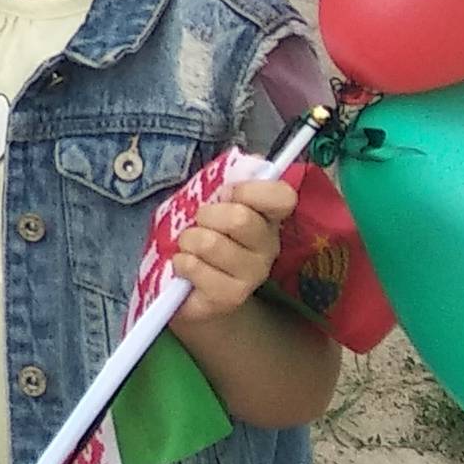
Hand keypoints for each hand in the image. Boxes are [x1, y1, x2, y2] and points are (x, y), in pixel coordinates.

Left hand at [171, 175, 296, 327]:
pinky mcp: (230, 297)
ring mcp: (253, 275)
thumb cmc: (201, 236)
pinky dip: (180, 261)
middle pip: (239, 218)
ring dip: (188, 240)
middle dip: (206, 215)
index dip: (250, 190)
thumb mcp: (211, 202)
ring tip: (189, 247)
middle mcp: (269, 247)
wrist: (190, 291)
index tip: (225, 194)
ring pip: (211, 242)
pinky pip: (194, 266)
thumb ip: (224, 182)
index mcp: (269, 217)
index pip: (283, 197)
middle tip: (198, 224)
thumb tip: (243, 166)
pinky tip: (185, 267)